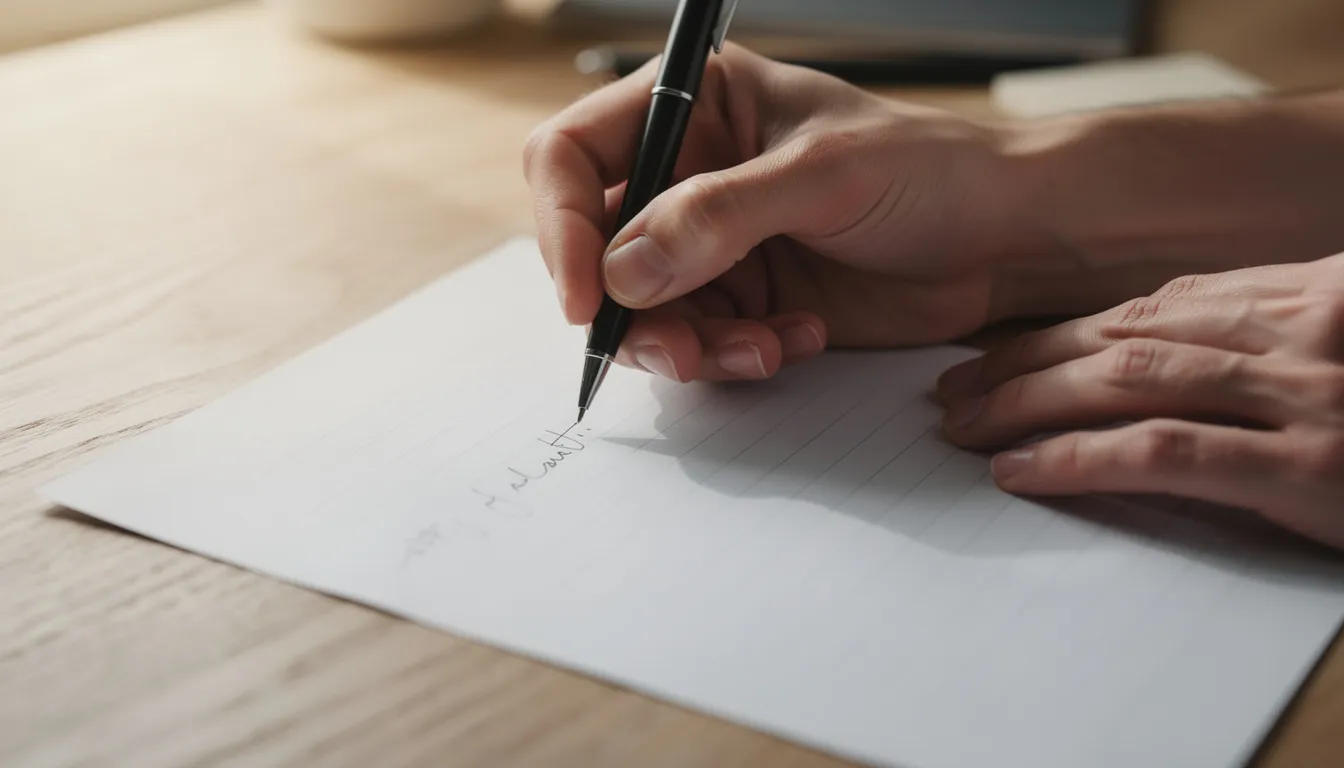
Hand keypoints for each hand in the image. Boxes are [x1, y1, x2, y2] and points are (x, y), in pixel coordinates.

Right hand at [524, 45, 1032, 381]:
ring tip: (759, 350)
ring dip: (688, 346)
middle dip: (631, 309)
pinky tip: (795, 341)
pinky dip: (733, 358)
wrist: (1004, 240)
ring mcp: (711, 244)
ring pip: (642, 311)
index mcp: (695, 107)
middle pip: (596, 249)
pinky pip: (697, 344)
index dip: (563, 226)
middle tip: (681, 348)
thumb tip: (623, 271)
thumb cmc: (932, 171)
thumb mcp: (822, 177)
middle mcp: (688, 174)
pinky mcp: (742, 300)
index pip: (573, 156)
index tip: (590, 296)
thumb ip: (718, 216)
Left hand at [937, 254, 1343, 549]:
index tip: (1005, 354)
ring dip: (1028, 401)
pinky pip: (1166, 452)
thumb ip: (1277, 346)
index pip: (1158, 308)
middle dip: (1026, 362)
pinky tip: (1018, 469)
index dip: (1067, 332)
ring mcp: (1306, 394)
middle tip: (956, 389)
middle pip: (1126, 337)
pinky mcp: (1311, 467)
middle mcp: (1300, 332)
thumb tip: (1182, 363)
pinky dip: (1079, 457)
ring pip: (1129, 381)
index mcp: (1312, 297)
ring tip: (964, 426)